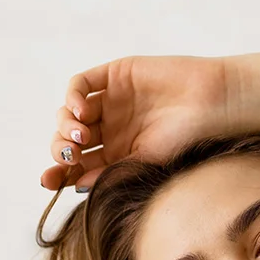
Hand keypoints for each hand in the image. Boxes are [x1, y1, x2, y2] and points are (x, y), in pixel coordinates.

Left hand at [40, 54, 234, 190]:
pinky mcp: (114, 75)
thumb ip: (110, 172)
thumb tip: (75, 184)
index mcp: (117, 153)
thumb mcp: (145, 163)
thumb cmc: (186, 139)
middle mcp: (110, 128)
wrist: (211, 104)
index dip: (59, 172)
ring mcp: (111, 101)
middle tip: (71, 155)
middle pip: (68, 139)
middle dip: (61, 149)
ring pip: (69, 113)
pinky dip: (73, 97)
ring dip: (65, 126)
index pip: (79, 164)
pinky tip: (81, 111)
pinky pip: (80, 85)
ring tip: (81, 136)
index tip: (48, 181)